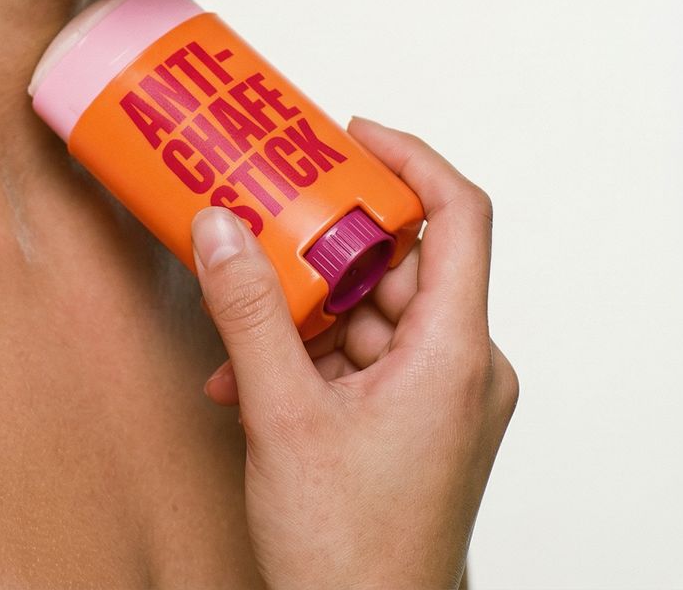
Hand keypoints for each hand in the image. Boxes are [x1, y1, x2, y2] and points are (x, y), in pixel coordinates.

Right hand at [191, 117, 518, 589]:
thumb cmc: (351, 557)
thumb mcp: (282, 415)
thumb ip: (248, 311)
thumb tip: (219, 226)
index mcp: (454, 354)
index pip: (459, 215)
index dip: (409, 158)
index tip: (351, 135)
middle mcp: (462, 368)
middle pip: (400, 262)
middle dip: (321, 246)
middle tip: (265, 220)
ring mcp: (441, 398)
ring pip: (370, 311)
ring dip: (300, 313)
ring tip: (239, 330)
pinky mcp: (416, 423)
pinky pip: (362, 358)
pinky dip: (307, 357)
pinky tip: (247, 381)